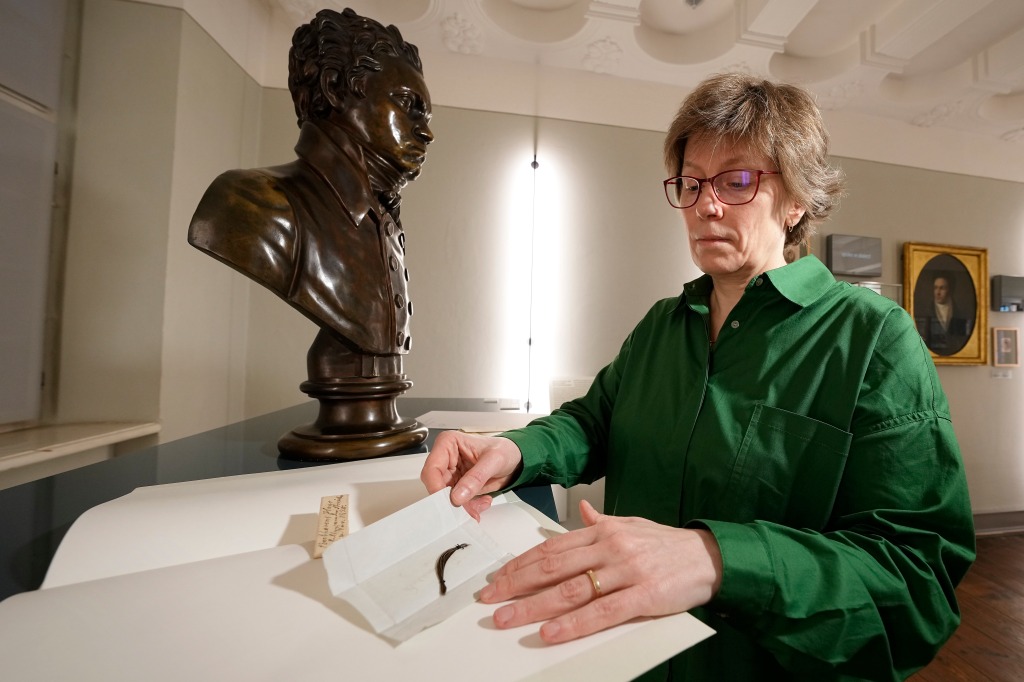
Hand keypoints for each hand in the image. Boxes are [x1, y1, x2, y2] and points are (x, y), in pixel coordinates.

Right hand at [420, 431, 522, 519]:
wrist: (514, 459)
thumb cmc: (504, 450)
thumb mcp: (494, 460)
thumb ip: (476, 478)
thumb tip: (458, 495)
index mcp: (448, 443)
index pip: (432, 469)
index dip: (437, 488)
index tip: (450, 502)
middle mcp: (445, 458)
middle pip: (436, 486)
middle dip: (452, 502)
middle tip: (468, 511)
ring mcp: (450, 474)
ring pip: (446, 497)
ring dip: (462, 507)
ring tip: (479, 507)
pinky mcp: (457, 486)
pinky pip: (457, 502)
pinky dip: (469, 507)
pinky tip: (482, 502)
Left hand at [478, 500, 722, 642]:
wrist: (710, 557)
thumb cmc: (669, 545)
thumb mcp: (633, 524)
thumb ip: (603, 522)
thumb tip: (584, 511)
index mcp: (604, 531)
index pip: (551, 547)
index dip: (520, 564)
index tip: (498, 578)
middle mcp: (610, 547)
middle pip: (552, 566)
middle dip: (516, 584)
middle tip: (490, 599)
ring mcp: (626, 570)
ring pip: (570, 589)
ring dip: (534, 605)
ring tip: (507, 617)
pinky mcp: (643, 595)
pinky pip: (602, 611)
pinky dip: (573, 623)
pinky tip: (551, 631)